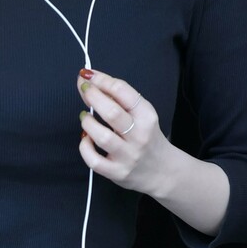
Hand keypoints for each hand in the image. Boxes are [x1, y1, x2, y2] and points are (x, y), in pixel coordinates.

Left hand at [76, 69, 168, 195]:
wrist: (163, 171)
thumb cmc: (147, 137)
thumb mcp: (142, 115)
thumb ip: (119, 100)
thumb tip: (90, 82)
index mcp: (147, 116)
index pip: (123, 91)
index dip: (102, 80)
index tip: (87, 74)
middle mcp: (139, 136)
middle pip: (112, 112)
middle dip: (93, 96)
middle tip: (83, 88)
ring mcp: (128, 156)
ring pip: (102, 137)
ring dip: (88, 123)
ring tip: (85, 117)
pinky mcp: (117, 173)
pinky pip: (94, 160)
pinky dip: (84, 147)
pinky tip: (85, 139)